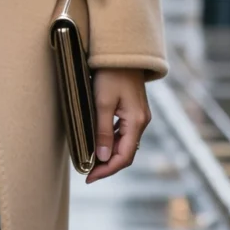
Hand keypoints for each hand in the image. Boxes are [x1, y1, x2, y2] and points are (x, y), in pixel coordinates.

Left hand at [86, 67, 150, 183]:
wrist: (122, 52)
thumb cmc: (110, 74)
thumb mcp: (103, 103)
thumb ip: (103, 131)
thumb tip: (103, 158)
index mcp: (137, 122)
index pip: (124, 157)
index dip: (107, 170)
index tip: (89, 177)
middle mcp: (141, 122)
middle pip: (126, 153)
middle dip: (107, 165)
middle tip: (87, 172)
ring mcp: (138, 115)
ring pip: (124, 143)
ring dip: (109, 154)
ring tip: (90, 160)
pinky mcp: (132, 109)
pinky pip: (123, 132)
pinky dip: (111, 141)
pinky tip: (98, 142)